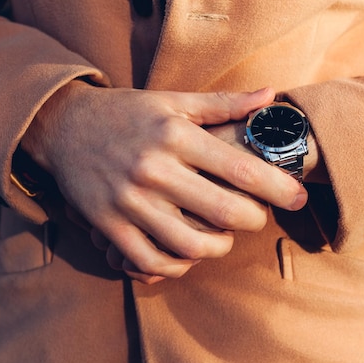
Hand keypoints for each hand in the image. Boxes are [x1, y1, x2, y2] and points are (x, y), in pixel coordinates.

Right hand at [21, 82, 307, 282]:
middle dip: (254, 221)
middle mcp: (154, 168)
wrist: (64, 127)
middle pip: (223, 212)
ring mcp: (129, 200)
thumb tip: (272, 96)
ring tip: (225, 238)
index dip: (278, 188)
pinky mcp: (109, 224)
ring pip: (189, 244)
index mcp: (175, 135)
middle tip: (259, 217)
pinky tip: (188, 254)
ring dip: (219, 248)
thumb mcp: (173, 100)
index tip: (299, 197)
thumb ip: (224, 103)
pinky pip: (151, 260)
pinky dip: (177, 266)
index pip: (240, 169)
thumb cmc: (127, 113)